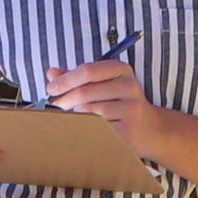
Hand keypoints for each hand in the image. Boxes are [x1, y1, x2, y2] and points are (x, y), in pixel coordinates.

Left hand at [44, 60, 162, 152]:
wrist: (147, 129)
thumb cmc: (118, 105)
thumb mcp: (100, 86)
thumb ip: (76, 79)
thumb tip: (51, 73)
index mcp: (119, 68)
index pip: (87, 70)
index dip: (65, 80)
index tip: (50, 89)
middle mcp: (127, 82)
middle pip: (86, 89)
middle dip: (65, 98)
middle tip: (54, 105)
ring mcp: (131, 101)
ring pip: (90, 108)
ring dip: (74, 113)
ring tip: (69, 116)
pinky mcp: (130, 121)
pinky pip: (99, 122)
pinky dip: (87, 124)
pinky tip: (84, 125)